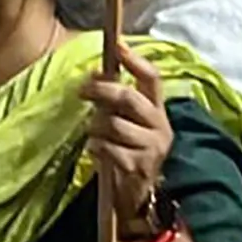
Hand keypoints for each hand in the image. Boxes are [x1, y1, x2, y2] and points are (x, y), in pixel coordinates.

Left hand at [81, 41, 173, 223]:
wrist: (138, 196)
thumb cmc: (128, 150)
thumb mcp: (125, 121)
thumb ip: (115, 99)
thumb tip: (96, 71)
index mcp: (157, 110)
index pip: (153, 79)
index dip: (135, 61)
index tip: (117, 45)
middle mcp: (160, 126)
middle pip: (129, 98)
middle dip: (101, 90)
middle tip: (81, 90)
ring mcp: (152, 147)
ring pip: (113, 124)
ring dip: (95, 127)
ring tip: (95, 134)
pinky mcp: (139, 167)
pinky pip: (107, 147)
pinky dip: (95, 147)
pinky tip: (96, 151)